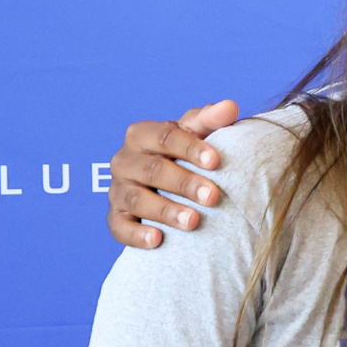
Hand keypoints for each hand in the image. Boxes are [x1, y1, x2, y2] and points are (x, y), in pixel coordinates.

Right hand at [107, 100, 238, 248]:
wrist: (170, 182)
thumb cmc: (186, 153)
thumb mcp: (197, 133)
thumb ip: (212, 120)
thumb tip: (230, 106)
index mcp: (142, 134)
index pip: (165, 137)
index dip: (190, 148)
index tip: (216, 162)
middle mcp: (125, 160)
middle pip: (152, 170)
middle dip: (184, 183)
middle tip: (214, 196)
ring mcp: (118, 189)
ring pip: (136, 199)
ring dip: (165, 210)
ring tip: (194, 221)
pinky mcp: (116, 216)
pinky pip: (119, 227)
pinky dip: (135, 234)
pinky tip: (157, 240)